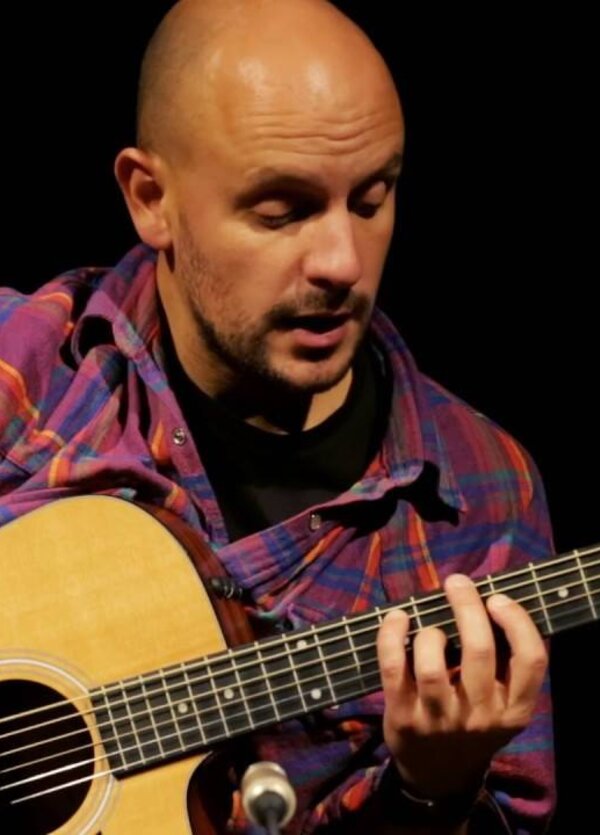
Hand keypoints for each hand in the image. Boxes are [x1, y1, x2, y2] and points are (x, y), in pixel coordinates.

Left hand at [376, 574, 547, 798]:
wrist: (438, 774)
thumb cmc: (473, 721)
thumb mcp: (502, 705)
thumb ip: (503, 664)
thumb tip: (488, 599)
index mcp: (513, 709)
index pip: (531, 659)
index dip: (517, 622)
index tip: (497, 598)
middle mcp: (481, 717)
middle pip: (480, 651)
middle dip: (467, 606)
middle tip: (457, 582)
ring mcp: (439, 720)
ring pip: (432, 664)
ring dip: (429, 632)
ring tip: (428, 626)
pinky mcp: (403, 717)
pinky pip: (393, 668)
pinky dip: (391, 636)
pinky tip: (397, 618)